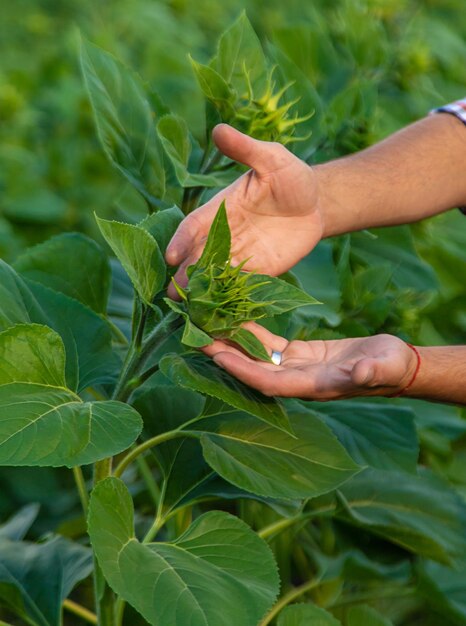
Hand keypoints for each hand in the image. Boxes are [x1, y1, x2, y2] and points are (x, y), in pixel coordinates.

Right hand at [166, 124, 322, 296]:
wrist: (316, 203)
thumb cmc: (290, 176)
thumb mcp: (271, 159)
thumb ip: (246, 150)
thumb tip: (219, 130)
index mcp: (221, 209)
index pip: (194, 226)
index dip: (182, 240)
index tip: (171, 257)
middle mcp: (225, 235)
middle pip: (199, 257)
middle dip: (186, 275)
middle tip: (172, 294)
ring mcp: (241, 255)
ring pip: (216, 276)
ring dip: (203, 291)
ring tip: (190, 309)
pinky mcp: (260, 271)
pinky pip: (240, 287)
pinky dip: (229, 299)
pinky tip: (219, 314)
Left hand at [203, 323, 417, 400]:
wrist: (394, 365)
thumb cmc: (390, 367)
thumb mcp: (384, 366)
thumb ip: (370, 371)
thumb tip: (358, 373)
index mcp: (311, 386)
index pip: (267, 381)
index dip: (242, 370)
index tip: (218, 356)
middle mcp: (296, 380)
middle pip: (253, 369)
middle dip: (225, 356)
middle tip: (196, 338)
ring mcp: (295, 368)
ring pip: (257, 356)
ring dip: (233, 344)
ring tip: (206, 326)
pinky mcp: (299, 354)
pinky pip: (269, 344)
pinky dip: (252, 333)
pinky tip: (235, 319)